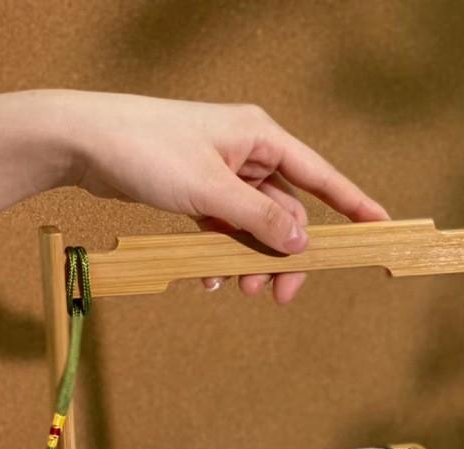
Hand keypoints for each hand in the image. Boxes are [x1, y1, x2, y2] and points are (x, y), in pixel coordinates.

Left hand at [67, 94, 388, 302]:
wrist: (83, 143)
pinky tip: (209, 277)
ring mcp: (221, 173)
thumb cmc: (146, 150)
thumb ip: (258, 220)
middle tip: (280, 296)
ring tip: (238, 290)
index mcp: (259, 137)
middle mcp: (245, 152)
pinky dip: (221, 254)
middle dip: (283, 256)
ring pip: (253, 226)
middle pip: (285, 212)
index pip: (319, 175)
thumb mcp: (210, 190)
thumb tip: (300, 241)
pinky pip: (224, 229)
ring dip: (250, 261)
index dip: (352, 204)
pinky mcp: (196, 190)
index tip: (380, 226)